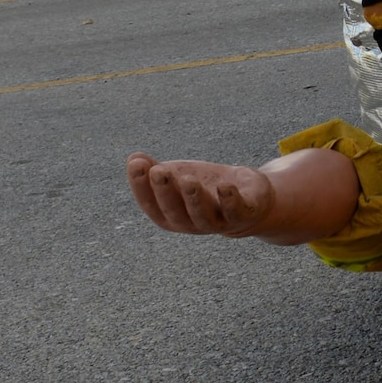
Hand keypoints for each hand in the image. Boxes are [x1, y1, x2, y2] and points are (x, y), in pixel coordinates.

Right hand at [127, 152, 273, 235]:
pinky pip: (236, 212)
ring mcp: (218, 222)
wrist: (248, 199)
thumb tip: (134, 158)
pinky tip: (224, 186)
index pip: (151, 205)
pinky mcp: (243, 215)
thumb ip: (156, 169)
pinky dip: (230, 200)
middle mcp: (192, 224)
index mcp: (171, 215)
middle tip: (158, 171)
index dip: (141, 186)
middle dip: (165, 192)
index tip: (136, 164)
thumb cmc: (205, 188)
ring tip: (187, 180)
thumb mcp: (179, 175)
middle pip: (175, 213)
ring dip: (195, 199)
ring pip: (203, 216)